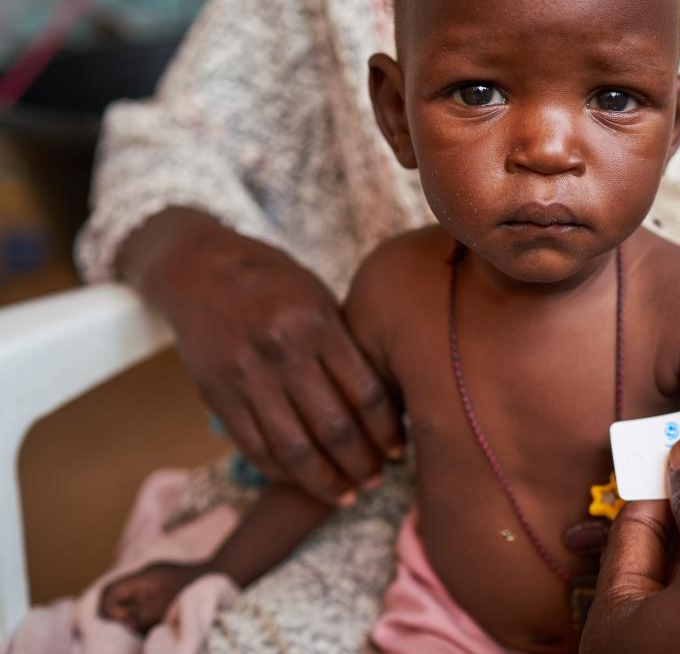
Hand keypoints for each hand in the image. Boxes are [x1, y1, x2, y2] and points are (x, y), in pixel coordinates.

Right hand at [119, 208, 401, 503]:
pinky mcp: (216, 395)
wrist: (196, 267)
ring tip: (347, 493)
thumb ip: (344, 344)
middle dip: (362, 463)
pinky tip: (303, 480)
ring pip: (293, 448)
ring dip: (325, 481)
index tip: (399, 450)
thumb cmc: (271, 280)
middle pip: (333, 427)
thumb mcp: (317, 296)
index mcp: (316, 324)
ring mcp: (245, 377)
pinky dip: (282, 472)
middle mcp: (282, 352)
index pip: (365, 392)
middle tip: (379, 480)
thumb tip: (384, 399)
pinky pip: (255, 448)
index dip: (388, 430)